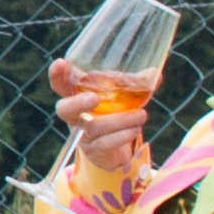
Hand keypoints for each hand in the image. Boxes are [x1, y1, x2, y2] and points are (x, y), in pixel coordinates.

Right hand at [49, 61, 146, 187]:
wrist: (114, 147)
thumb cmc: (114, 112)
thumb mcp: (122, 96)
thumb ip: (135, 84)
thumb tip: (155, 74)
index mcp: (77, 96)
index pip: (61, 84)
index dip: (57, 75)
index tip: (61, 63)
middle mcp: (74, 116)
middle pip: (64, 109)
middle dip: (77, 102)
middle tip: (94, 98)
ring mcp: (81, 134)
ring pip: (93, 127)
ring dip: (120, 120)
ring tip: (142, 115)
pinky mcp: (93, 150)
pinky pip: (104, 144)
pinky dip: (122, 136)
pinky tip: (135, 129)